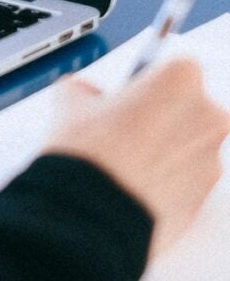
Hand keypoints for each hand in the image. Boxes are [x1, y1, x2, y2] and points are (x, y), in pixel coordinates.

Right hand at [43, 58, 229, 256]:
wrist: (92, 214)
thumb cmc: (89, 156)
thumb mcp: (69, 101)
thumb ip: (85, 89)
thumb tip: (85, 94)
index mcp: (179, 80)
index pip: (175, 66)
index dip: (148, 80)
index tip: (132, 92)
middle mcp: (206, 115)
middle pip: (186, 105)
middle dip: (159, 113)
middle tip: (123, 126)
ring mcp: (212, 157)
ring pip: (187, 142)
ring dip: (164, 146)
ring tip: (123, 160)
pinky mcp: (207, 194)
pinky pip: (188, 175)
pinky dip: (168, 177)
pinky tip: (132, 181)